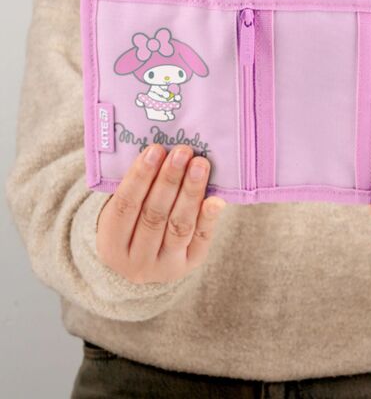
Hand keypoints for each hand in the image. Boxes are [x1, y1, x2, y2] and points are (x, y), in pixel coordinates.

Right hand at [96, 143, 225, 283]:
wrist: (145, 263)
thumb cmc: (134, 224)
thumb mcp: (123, 212)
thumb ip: (137, 188)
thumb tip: (163, 152)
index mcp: (111, 243)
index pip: (124, 206)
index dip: (140, 176)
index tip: (155, 149)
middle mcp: (136, 259)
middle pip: (154, 215)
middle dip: (169, 180)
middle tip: (182, 152)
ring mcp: (164, 266)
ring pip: (178, 226)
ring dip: (191, 192)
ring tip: (200, 164)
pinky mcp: (191, 264)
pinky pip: (201, 239)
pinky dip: (209, 217)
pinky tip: (216, 200)